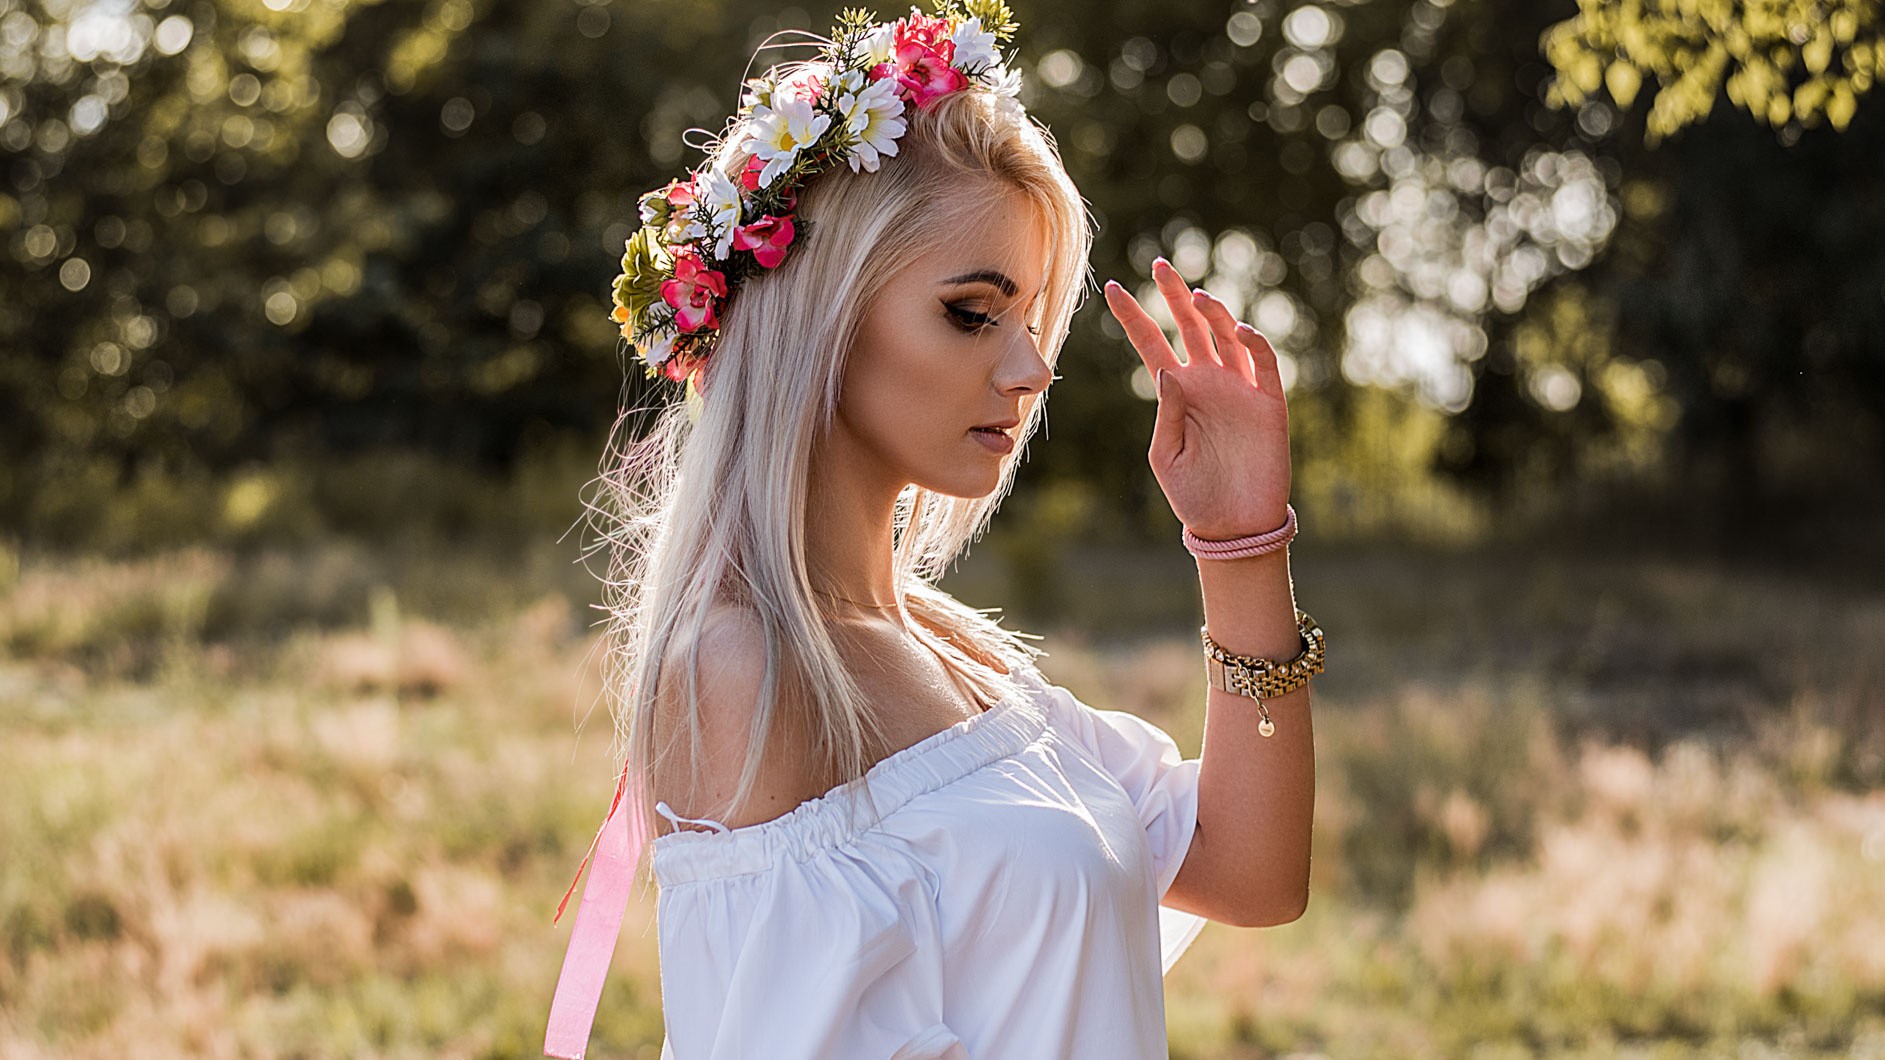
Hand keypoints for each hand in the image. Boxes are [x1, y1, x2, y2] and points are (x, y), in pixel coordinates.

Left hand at [1103, 258, 1292, 540]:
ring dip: (1213, 314)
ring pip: (1227, 337)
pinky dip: (1254, 343)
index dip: (1134, 316)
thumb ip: (1168, 413)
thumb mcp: (1166, 455)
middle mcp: (1208, 382)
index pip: (1151, 343)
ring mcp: (1239, 389)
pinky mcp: (1269, 403)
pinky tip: (1238, 330)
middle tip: (1160, 265)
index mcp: (1177, 392)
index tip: (1112, 288)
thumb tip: (1168, 371)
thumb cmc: (1193, 494)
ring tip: (1197, 297)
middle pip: (1191, 327)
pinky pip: (1265, 364)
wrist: (1233, 526)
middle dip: (1175, 295)